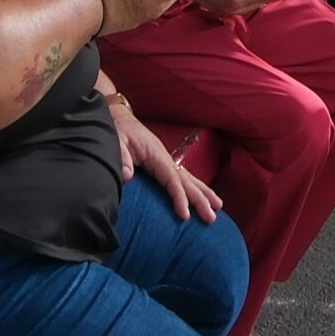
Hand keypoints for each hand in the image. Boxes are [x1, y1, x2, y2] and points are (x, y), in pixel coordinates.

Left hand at [111, 104, 223, 221]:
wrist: (119, 117)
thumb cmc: (118, 130)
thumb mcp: (116, 141)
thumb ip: (122, 158)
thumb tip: (127, 176)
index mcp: (156, 155)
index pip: (172, 179)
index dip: (180, 197)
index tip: (185, 215)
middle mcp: (165, 158)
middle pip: (186, 180)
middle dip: (200, 199)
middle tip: (212, 217)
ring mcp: (166, 160)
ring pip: (189, 178)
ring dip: (204, 193)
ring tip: (218, 207)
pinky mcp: (163, 163)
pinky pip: (182, 177)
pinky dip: (195, 187)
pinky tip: (202, 197)